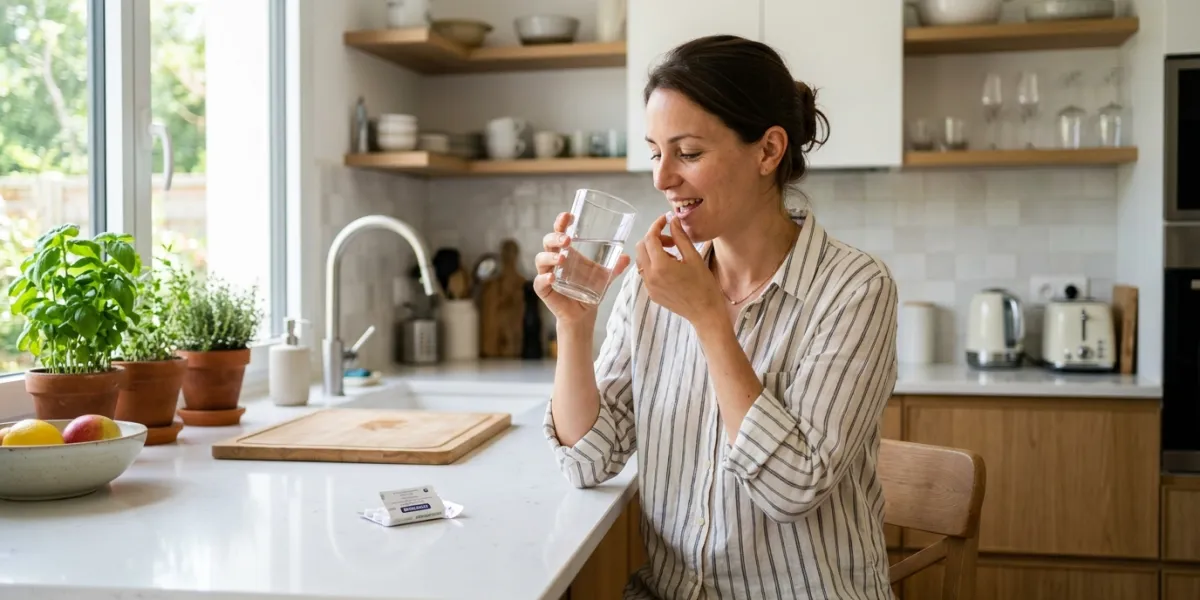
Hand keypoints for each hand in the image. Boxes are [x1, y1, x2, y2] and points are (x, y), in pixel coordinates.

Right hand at [533, 212, 631, 327]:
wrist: (584, 313)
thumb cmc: (590, 289)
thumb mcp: (605, 276)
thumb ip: (615, 267)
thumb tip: (626, 257)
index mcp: (567, 250)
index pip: (560, 231)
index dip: (561, 222)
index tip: (568, 215)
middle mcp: (554, 259)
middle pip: (548, 241)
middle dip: (556, 237)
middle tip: (568, 239)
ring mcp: (547, 273)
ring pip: (541, 259)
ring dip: (550, 256)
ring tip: (563, 258)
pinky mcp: (544, 289)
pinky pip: (539, 281)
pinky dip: (544, 278)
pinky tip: (553, 277)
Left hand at [634, 213, 726, 329]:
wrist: (705, 312)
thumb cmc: (703, 285)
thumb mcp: (693, 257)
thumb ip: (680, 237)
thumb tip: (673, 220)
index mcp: (660, 265)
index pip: (650, 238)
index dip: (657, 225)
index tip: (666, 220)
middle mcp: (649, 276)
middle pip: (641, 247)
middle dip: (654, 238)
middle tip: (672, 240)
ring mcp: (648, 286)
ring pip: (641, 260)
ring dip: (653, 251)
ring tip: (673, 255)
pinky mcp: (651, 294)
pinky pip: (646, 273)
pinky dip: (653, 264)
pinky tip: (670, 268)